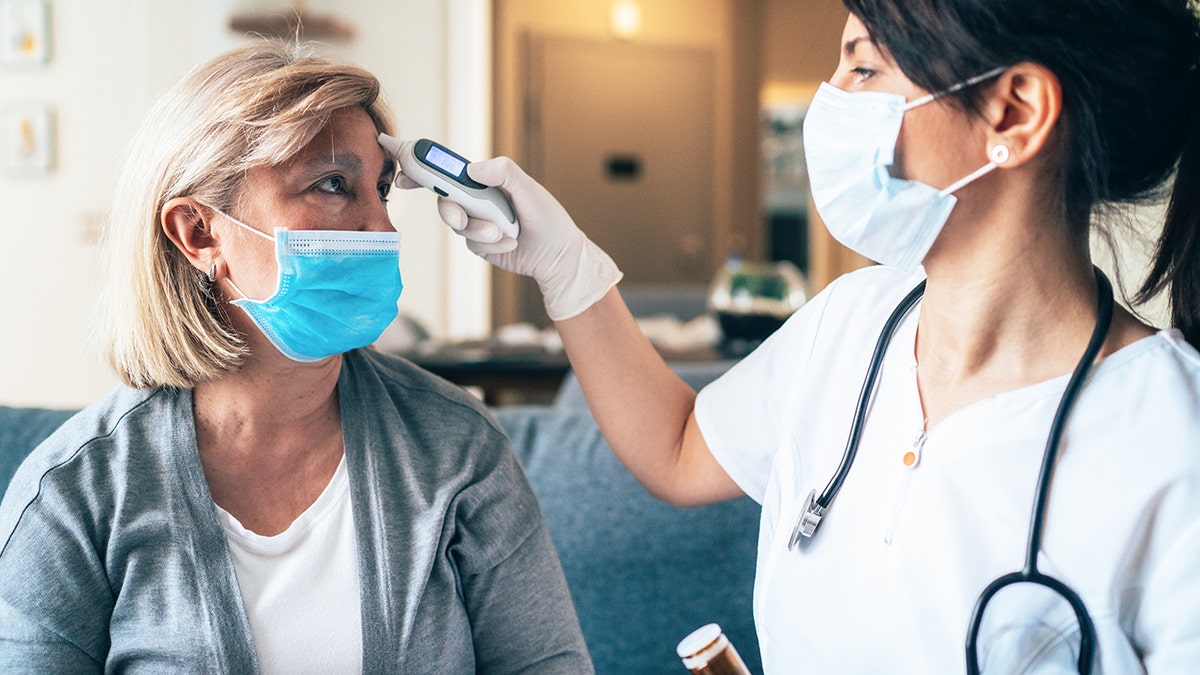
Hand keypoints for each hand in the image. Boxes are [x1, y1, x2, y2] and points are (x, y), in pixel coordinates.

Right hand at [434, 156, 621, 320]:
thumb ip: (503, 173)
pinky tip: (511, 242)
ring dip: (480, 229)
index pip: (448, 171)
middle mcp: (476, 200)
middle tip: (460, 215)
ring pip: (458, 224)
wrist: (558, 255)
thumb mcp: (529, 189)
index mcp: (484, 181)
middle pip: (444, 199)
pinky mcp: (479, 244)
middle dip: (450, 208)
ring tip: (505, 232)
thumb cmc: (548, 218)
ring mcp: (476, 222)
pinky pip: (472, 242)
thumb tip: (471, 170)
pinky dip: (491, 243)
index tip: (403, 171)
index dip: (422, 168)